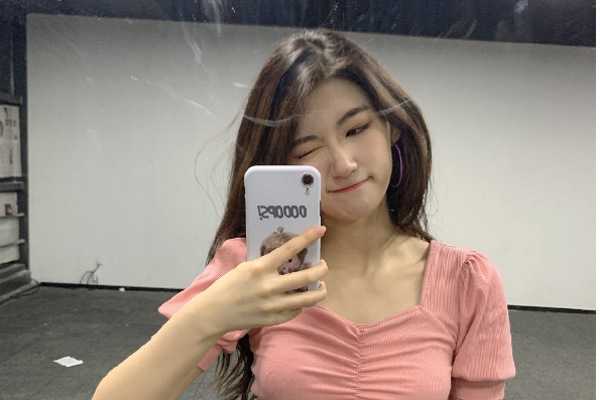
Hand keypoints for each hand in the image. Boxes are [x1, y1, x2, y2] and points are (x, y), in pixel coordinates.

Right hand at [200, 226, 327, 333]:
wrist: (215, 312)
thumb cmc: (229, 286)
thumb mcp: (245, 267)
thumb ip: (266, 263)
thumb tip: (287, 256)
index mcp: (261, 268)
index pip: (289, 249)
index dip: (307, 238)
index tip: (321, 229)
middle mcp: (269, 286)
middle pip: (307, 276)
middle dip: (322, 269)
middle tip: (323, 265)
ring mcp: (272, 305)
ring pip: (308, 298)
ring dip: (320, 290)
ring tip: (321, 285)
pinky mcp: (273, 319)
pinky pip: (296, 311)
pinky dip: (302, 304)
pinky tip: (301, 299)